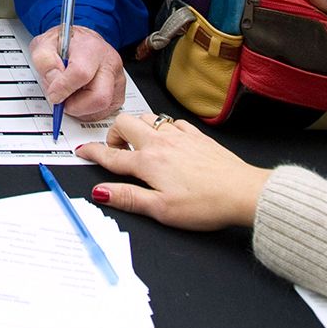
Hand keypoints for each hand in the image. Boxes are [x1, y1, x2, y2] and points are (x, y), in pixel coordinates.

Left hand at [29, 25, 124, 121]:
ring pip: (102, 109)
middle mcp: (109, 63)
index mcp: (91, 47)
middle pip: (99, 97)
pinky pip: (104, 113)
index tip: (53, 94)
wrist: (81, 42)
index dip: (64, 88)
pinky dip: (88, 112)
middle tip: (61, 101)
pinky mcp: (119, 94)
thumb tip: (54, 82)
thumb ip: (45, 61)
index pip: (81, 73)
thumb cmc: (65, 44)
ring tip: (69, 95)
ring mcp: (117, 80)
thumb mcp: (45, 44)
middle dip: (76, 106)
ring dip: (80, 110)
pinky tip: (79, 98)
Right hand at [76, 114, 274, 230]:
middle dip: (114, 133)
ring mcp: (180, 136)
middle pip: (125, 123)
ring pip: (147, 117)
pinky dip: (163, 127)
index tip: (83, 151)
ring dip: (137, 127)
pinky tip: (169, 140)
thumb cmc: (206, 203)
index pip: (111, 155)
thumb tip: (101, 192)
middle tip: (117, 150)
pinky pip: (172, 121)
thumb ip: (128, 198)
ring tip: (140, 144)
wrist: (243, 192)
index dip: (93, 152)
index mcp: (148, 162)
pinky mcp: (197, 136)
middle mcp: (161, 143)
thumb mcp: (161, 210)